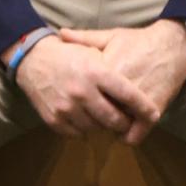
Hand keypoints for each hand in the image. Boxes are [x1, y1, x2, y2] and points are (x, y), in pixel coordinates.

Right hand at [14, 35, 161, 139]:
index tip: (154, 114)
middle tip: (126, 120)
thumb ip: (112, 70)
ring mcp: (67, 108)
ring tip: (101, 115)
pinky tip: (83, 116)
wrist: (31, 59)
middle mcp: (82, 91)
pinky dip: (83, 128)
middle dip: (124, 122)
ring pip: (96, 129)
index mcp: (95, 71)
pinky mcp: (54, 120)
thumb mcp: (92, 51)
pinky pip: (77, 134)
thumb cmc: (68, 54)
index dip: (144, 107)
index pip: (127, 94)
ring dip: (102, 125)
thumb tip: (135, 91)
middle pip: (114, 119)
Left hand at [57, 20, 185, 144]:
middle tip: (90, 113)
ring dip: (109, 127)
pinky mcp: (151, 113)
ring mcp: (135, 103)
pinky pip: (133, 136)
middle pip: (95, 112)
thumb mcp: (111, 36)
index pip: (83, 94)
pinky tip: (124, 129)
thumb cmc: (139, 40)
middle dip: (91, 115)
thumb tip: (60, 33)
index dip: (78, 97)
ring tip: (107, 120)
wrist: (173, 46)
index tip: (76, 97)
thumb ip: (85, 38)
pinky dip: (127, 136)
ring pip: (113, 127)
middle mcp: (119, 89)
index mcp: (106, 70)